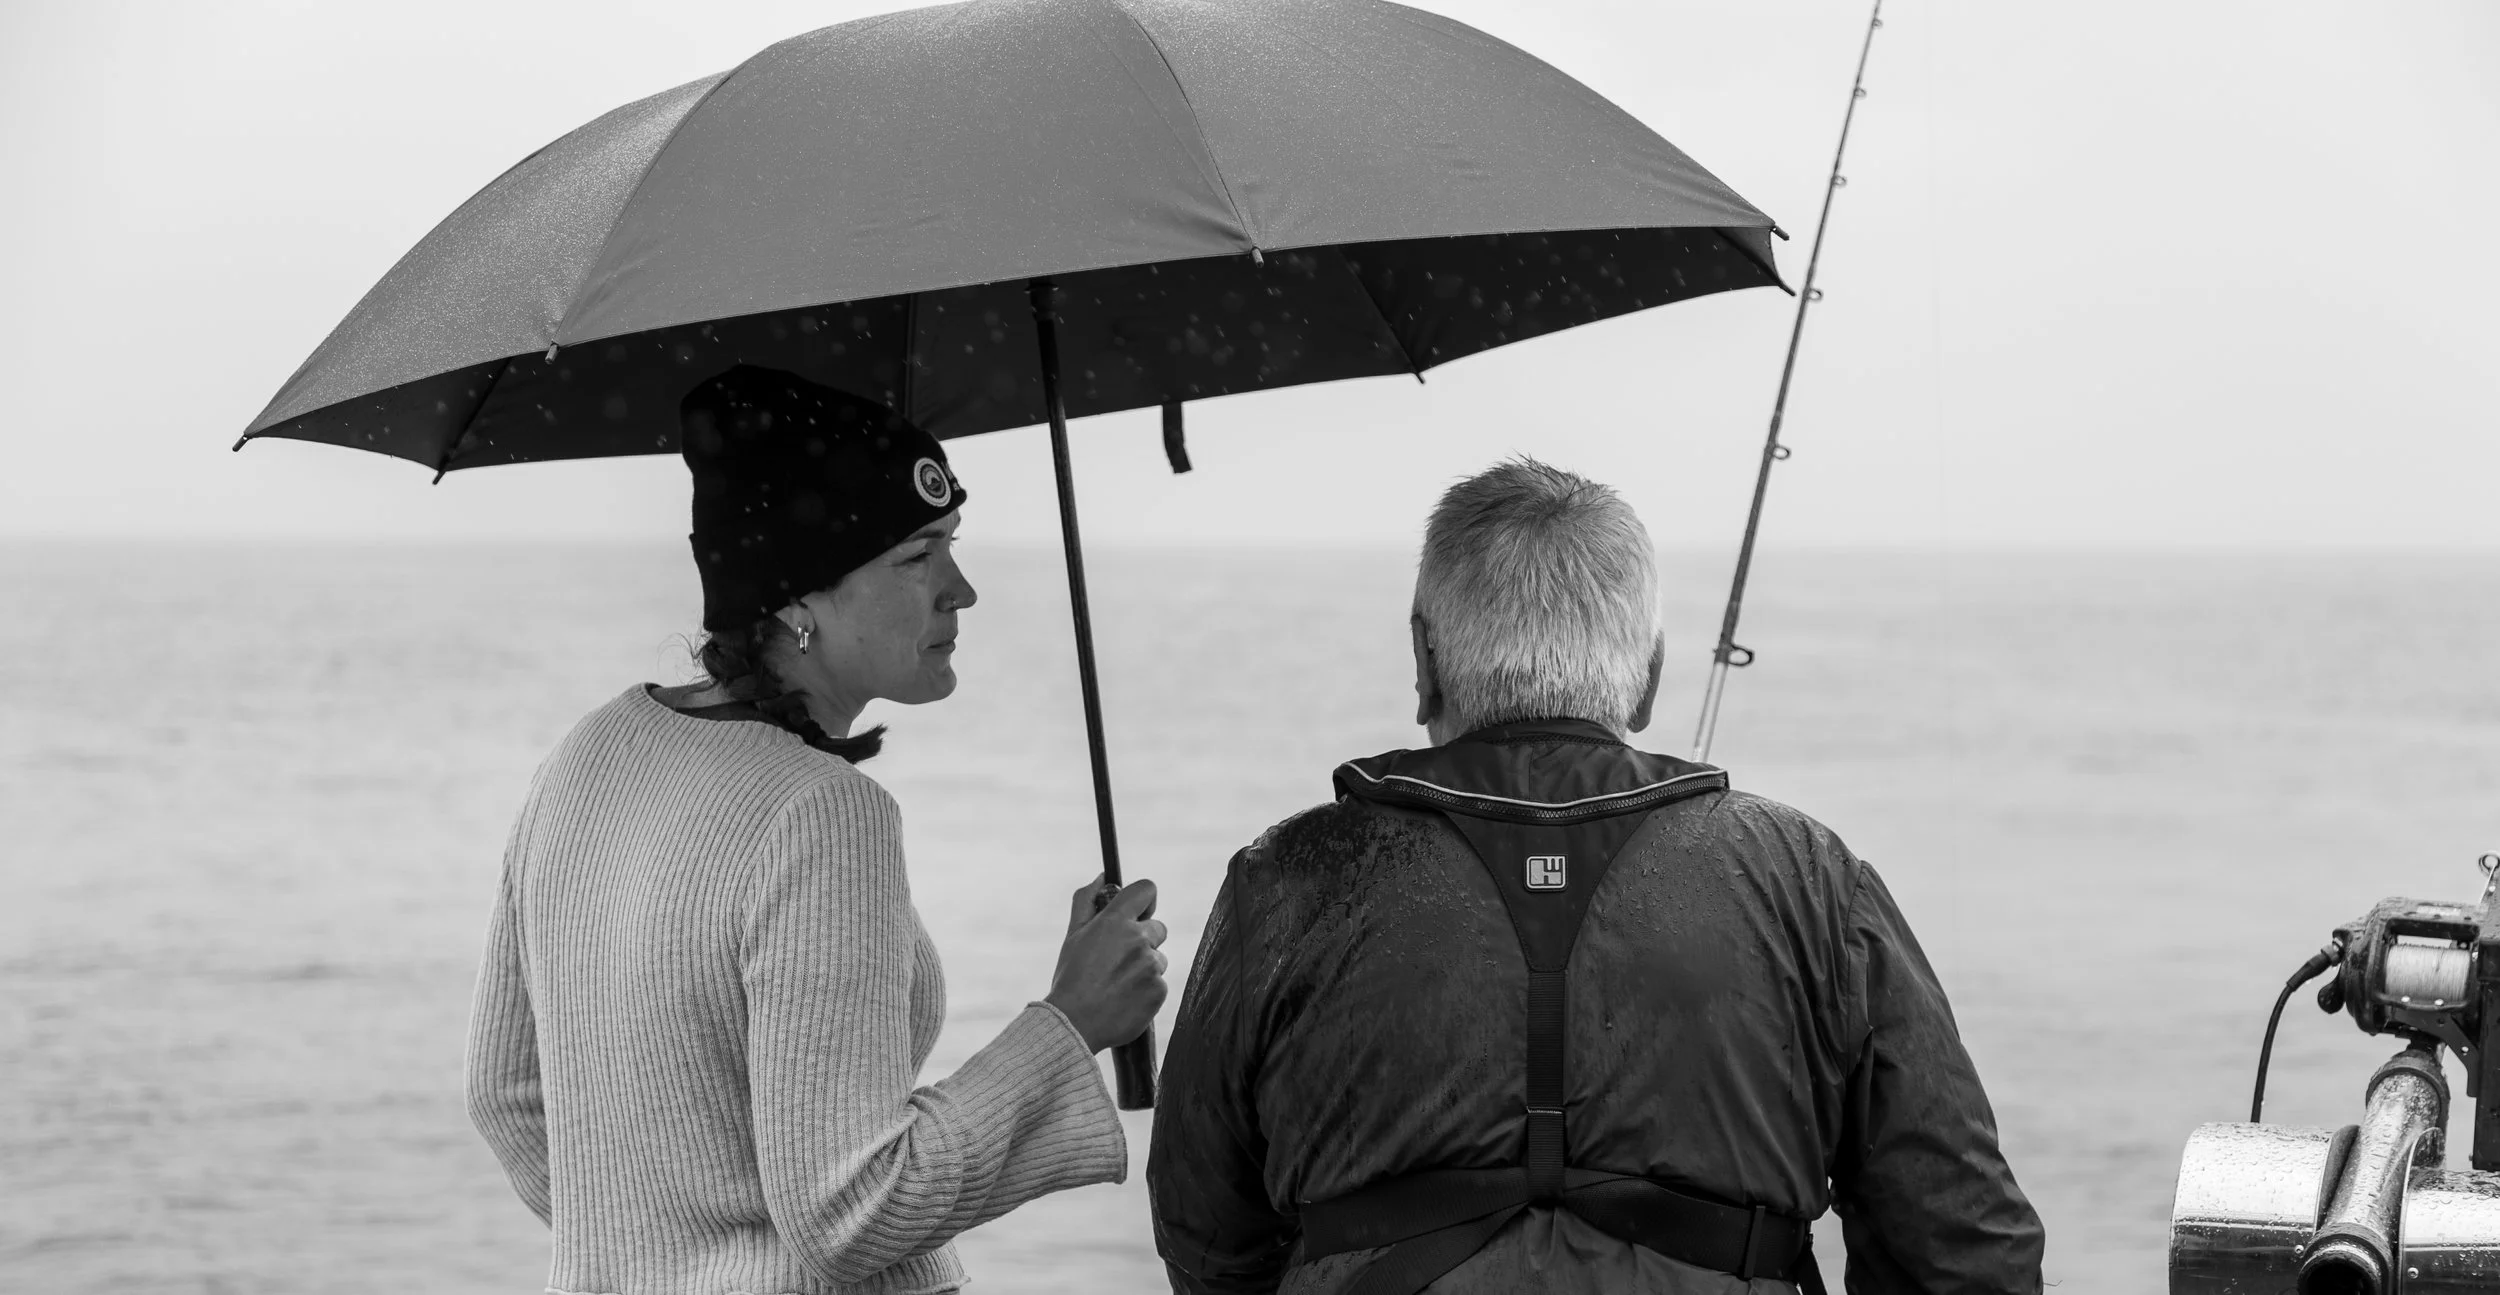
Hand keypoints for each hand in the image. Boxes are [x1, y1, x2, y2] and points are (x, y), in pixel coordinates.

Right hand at [1044, 875, 1168, 1052]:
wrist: (1074, 1024)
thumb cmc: (1070, 978)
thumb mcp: (1073, 936)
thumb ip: (1087, 901)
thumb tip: (1103, 877)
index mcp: (1114, 921)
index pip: (1146, 889)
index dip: (1145, 900)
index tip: (1139, 913)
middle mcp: (1137, 939)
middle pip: (1158, 928)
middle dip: (1143, 940)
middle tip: (1118, 960)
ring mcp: (1150, 966)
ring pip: (1158, 959)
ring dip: (1144, 968)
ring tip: (1117, 985)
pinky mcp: (1159, 991)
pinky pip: (1160, 984)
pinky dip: (1147, 990)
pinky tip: (1125, 999)